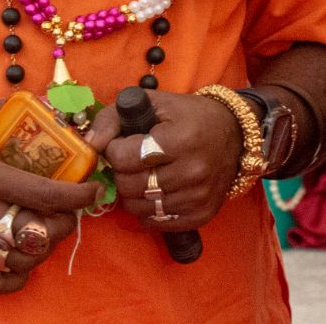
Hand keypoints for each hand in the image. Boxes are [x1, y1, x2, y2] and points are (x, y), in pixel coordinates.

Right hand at [0, 99, 98, 295]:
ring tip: (45, 235)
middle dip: (64, 224)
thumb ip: (0, 108)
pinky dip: (12, 280)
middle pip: (38, 232)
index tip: (92, 189)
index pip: (46, 193)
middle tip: (68, 212)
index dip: (78, 195)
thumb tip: (36, 102)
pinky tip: (20, 266)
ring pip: (18, 260)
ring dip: (41, 251)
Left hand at [88, 90, 243, 233]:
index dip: (116, 150)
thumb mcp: (154, 103)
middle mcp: (192, 171)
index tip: (125, 143)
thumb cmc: (189, 116)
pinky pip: (156, 222)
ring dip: (133, 193)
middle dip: (122, 172)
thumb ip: (114, 118)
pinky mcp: (201, 215)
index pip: (124, 158)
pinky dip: (148, 210)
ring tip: (145, 175)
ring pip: (139, 208)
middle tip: (133, 161)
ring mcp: (198, 197)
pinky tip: (156, 192)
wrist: (235, 135)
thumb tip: (90, 144)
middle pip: (130, 186)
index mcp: (180, 139)